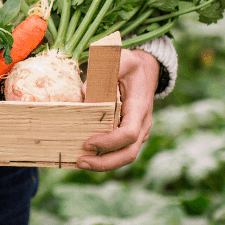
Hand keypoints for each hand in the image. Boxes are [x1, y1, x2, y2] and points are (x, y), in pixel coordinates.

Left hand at [77, 48, 158, 171]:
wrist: (144, 73)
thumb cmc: (129, 66)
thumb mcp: (121, 60)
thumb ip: (105, 72)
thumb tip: (84, 93)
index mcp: (140, 107)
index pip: (130, 133)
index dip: (110, 142)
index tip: (88, 142)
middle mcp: (142, 124)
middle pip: (129, 153)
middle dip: (105, 162)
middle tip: (80, 162)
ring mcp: (138, 133)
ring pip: (124, 157)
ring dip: (103, 164)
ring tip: (80, 163)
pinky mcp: (129, 136)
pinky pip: (119, 152)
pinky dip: (103, 158)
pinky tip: (85, 157)